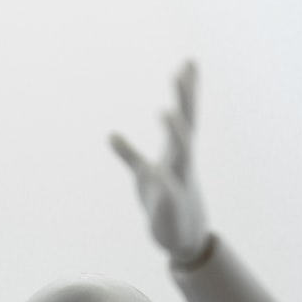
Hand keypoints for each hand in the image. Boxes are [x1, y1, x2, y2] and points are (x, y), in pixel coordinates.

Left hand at [110, 62, 207, 264]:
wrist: (182, 239)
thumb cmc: (165, 204)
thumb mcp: (144, 175)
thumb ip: (129, 155)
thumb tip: (111, 135)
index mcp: (176, 154)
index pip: (184, 117)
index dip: (186, 91)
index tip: (189, 62)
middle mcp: (181, 163)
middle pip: (186, 126)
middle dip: (185, 99)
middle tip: (184, 70)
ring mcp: (177, 183)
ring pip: (181, 154)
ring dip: (174, 133)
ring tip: (165, 112)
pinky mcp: (169, 205)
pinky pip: (166, 191)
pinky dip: (161, 180)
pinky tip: (156, 171)